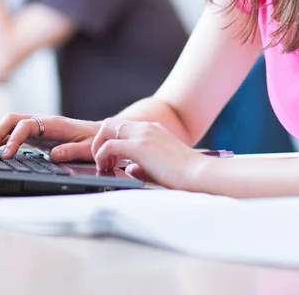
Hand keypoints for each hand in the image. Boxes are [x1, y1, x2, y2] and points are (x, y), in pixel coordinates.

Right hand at [0, 113, 100, 160]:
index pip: (27, 125)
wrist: (101, 133)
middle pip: (13, 120)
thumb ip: (72, 151)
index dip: (14, 138)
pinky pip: (15, 133)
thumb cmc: (95, 140)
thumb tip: (53, 156)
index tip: (6, 155)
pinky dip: (3, 139)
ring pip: (11, 125)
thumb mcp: (89, 147)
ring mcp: (38, 127)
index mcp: (54, 123)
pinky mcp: (37, 134)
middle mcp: (43, 122)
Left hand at [91, 119, 208, 189]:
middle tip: (102, 160)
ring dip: (99, 147)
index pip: (123, 127)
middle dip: (100, 140)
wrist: (199, 174)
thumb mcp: (160, 165)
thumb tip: (129, 169)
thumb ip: (142, 164)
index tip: (111, 158)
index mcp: (153, 129)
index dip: (112, 140)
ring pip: (106, 129)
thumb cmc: (184, 174)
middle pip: (110, 123)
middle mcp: (146, 127)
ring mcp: (142, 134)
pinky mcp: (139, 146)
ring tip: (103, 165)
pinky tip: (106, 168)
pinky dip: (101, 156)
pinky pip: (109, 146)